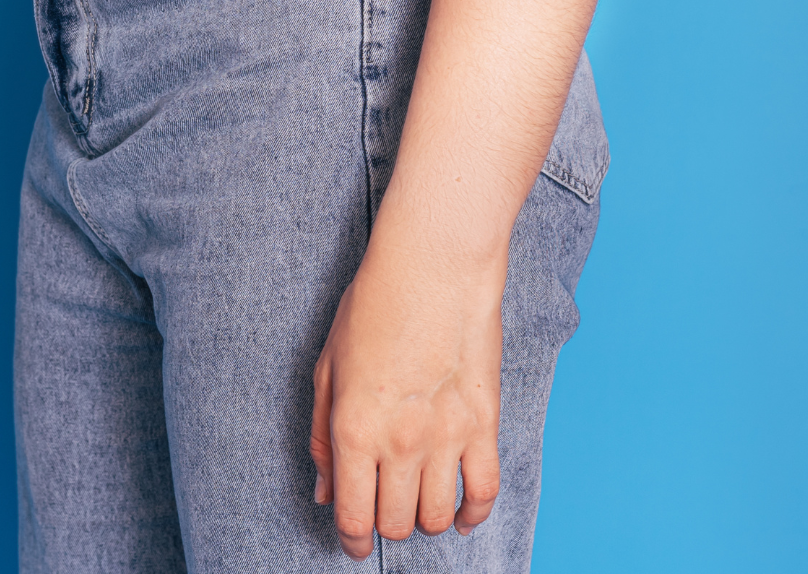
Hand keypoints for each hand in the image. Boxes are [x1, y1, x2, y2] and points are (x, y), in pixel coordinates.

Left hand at [310, 251, 506, 558]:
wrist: (435, 265)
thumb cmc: (375, 305)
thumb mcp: (327, 369)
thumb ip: (321, 438)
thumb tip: (326, 492)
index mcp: (353, 430)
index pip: (353, 517)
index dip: (352, 541)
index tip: (354, 543)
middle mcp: (400, 442)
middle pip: (396, 522)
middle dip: (387, 527)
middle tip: (386, 510)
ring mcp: (446, 434)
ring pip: (439, 515)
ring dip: (427, 520)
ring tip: (421, 504)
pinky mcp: (484, 421)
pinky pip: (485, 489)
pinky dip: (475, 513)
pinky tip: (463, 514)